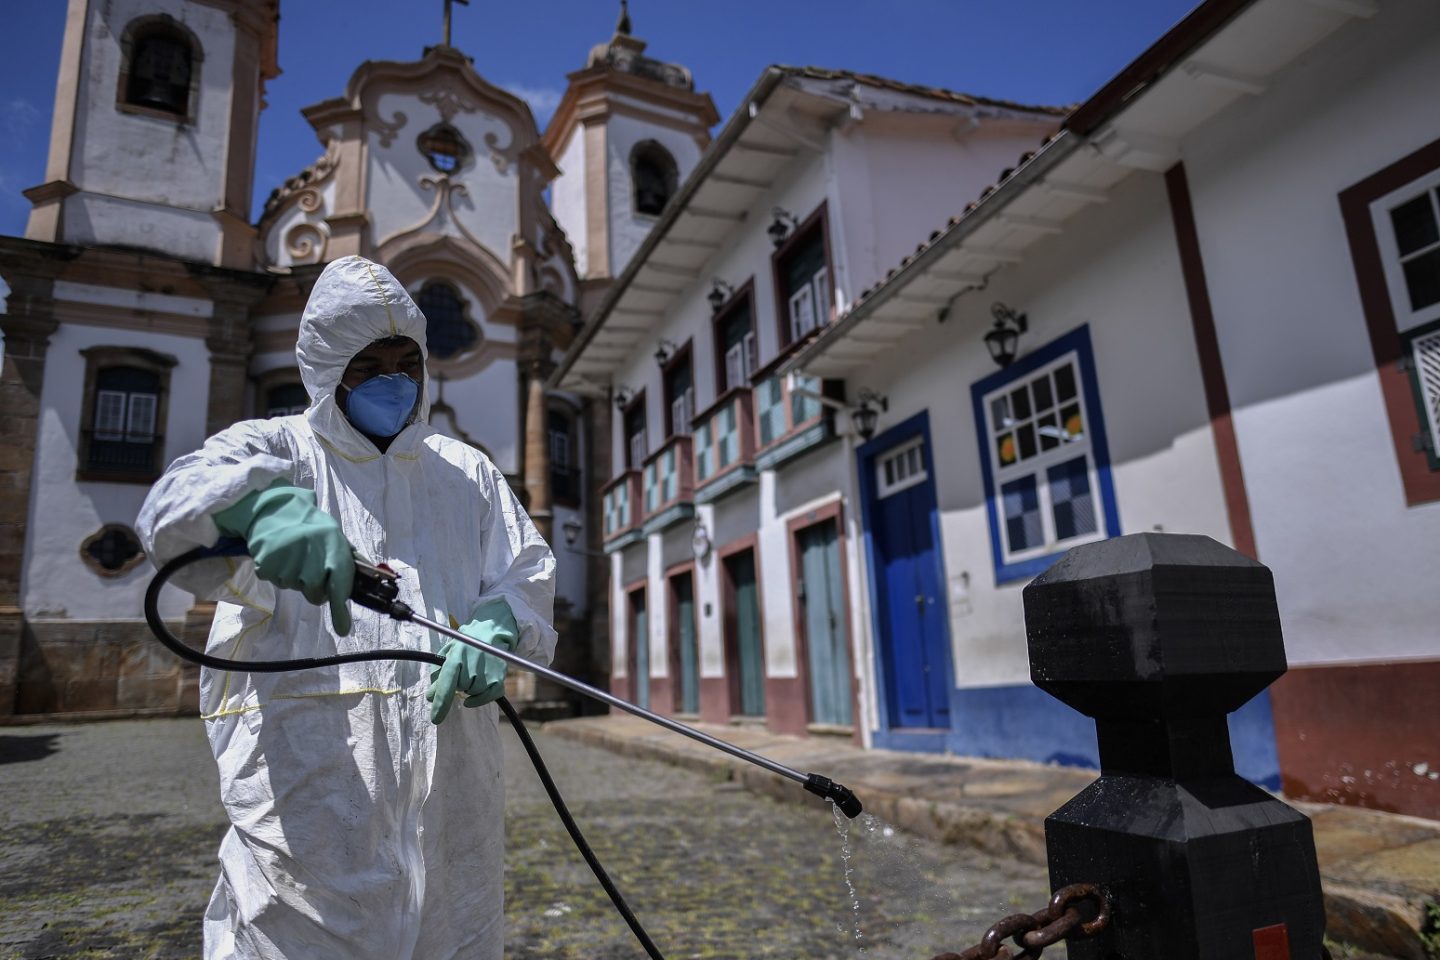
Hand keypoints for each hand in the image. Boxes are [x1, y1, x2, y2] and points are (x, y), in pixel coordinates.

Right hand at [213, 482, 354, 634]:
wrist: (275, 511)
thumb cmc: (312, 527)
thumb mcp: (336, 537)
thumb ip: (352, 559)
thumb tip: (375, 577)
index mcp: (333, 546)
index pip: (340, 584)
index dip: (341, 609)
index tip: (343, 628)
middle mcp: (311, 555)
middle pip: (316, 594)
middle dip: (315, 587)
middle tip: (310, 567)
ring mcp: (288, 561)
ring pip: (295, 588)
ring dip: (296, 578)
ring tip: (295, 555)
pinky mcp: (266, 565)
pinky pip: (277, 581)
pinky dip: (279, 572)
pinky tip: (281, 556)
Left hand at [426, 599, 518, 723]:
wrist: (493, 630)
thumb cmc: (467, 642)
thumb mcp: (448, 652)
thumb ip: (438, 674)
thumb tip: (431, 696)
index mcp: (457, 656)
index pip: (447, 683)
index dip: (441, 702)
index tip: (436, 719)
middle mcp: (473, 665)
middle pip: (459, 689)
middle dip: (458, 684)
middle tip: (463, 669)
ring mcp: (488, 672)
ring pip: (472, 694)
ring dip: (470, 688)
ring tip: (474, 671)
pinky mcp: (499, 679)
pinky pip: (486, 698)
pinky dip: (478, 699)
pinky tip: (476, 692)